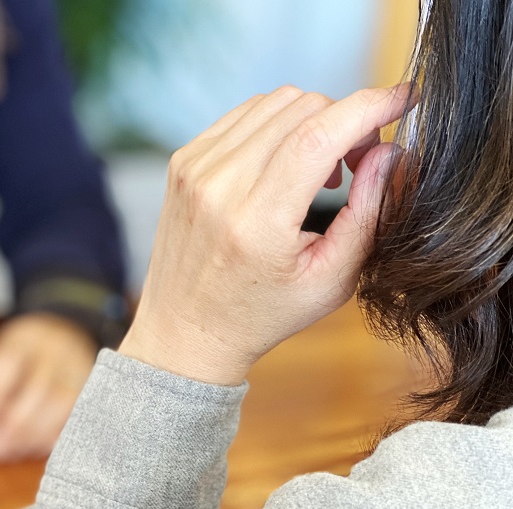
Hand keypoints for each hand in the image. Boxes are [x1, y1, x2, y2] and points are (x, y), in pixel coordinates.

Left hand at [0, 313, 96, 462]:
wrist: (63, 345)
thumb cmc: (20, 359)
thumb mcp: (1, 359)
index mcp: (29, 338)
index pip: (12, 360)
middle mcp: (58, 350)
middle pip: (41, 386)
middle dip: (15, 422)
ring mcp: (79, 369)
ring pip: (62, 402)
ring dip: (34, 433)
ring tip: (10, 452)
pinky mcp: (91, 390)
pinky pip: (78, 415)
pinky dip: (55, 435)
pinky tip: (33, 449)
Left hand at [119, 85, 410, 385]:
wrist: (186, 327)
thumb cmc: (260, 314)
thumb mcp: (330, 280)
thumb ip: (368, 213)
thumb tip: (392, 151)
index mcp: (255, 222)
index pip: (319, 135)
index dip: (370, 107)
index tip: (405, 100)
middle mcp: (218, 186)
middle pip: (301, 108)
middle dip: (346, 120)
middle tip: (359, 162)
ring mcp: (194, 167)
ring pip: (274, 102)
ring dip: (313, 121)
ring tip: (320, 172)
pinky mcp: (184, 159)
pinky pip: (245, 113)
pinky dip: (278, 126)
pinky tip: (285, 165)